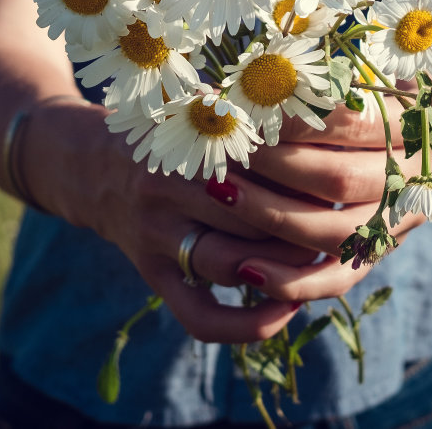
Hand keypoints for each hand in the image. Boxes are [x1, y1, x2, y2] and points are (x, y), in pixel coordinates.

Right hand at [22, 97, 318, 343]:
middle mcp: (168, 187)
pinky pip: (200, 317)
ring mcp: (158, 235)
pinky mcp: (153, 274)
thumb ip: (250, 107)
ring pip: (234, 264)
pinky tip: (283, 312)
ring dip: (285, 268)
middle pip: (254, 216)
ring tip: (321, 259)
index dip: (309, 174)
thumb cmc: (163, 128)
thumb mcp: (197, 106)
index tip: (343, 173)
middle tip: (345, 220)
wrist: (86, 162)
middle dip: (306, 223)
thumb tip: (334, 109)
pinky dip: (246, 325)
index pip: (262, 161)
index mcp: (186, 137)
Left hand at [199, 95, 430, 305]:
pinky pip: (337, 279)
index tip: (246, 111)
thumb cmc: (372, 101)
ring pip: (337, 234)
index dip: (294, 119)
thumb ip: (315, 85)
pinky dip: (292, 281)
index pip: (350, 121)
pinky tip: (246, 271)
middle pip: (340, 179)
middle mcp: (412, 178)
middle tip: (227, 151)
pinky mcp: (378, 255)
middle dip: (275, 167)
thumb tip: (247, 81)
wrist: (424, 145)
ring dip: (272, 216)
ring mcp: (399, 223)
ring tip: (221, 194)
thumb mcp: (360, 81)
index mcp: (412, 125)